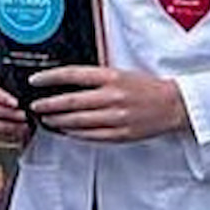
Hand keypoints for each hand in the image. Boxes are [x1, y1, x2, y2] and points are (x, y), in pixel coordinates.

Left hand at [28, 66, 188, 142]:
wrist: (174, 105)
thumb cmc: (147, 88)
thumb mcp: (122, 74)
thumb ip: (96, 78)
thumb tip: (66, 82)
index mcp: (112, 77)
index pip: (72, 74)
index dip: (50, 77)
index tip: (35, 80)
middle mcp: (113, 96)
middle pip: (70, 101)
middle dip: (47, 105)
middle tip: (34, 106)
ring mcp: (116, 117)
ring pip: (77, 121)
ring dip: (57, 121)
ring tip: (46, 120)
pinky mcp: (120, 134)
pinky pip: (90, 136)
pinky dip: (74, 134)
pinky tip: (65, 131)